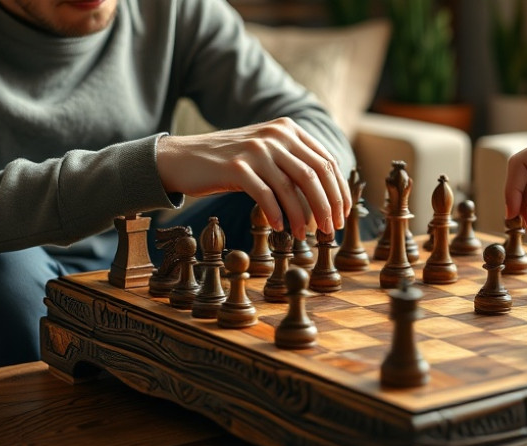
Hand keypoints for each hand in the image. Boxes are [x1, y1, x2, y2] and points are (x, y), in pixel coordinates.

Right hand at [156, 117, 350, 239]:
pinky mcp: (236, 166)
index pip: (326, 162)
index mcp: (288, 129)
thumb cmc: (230, 163)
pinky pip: (266, 195)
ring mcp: (256, 149)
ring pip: (293, 187)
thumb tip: (328, 198)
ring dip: (304, 216)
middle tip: (332, 229)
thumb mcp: (267, 154)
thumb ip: (294, 164)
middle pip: (315, 174)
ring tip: (306, 235)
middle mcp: (275, 135)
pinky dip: (277, 215)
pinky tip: (280, 228)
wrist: (183, 158)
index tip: (343, 214)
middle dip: (328, 206)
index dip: (339, 191)